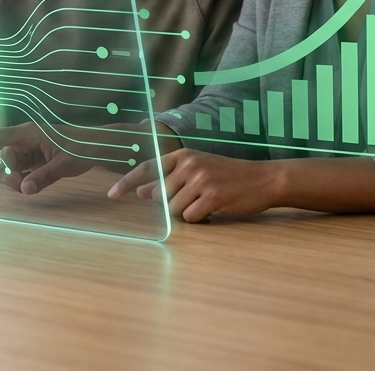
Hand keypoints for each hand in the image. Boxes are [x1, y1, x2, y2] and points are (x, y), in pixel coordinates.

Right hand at [0, 122, 93, 194]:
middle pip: (1, 158)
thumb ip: (44, 176)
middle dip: (7, 174)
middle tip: (21, 186)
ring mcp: (27, 151)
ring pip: (8, 167)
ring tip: (29, 186)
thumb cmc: (82, 148)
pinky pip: (17, 173)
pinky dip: (20, 181)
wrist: (96, 149)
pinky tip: (29, 185)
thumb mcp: (64, 163)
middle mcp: (24, 141)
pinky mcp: (31, 161)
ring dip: (14, 180)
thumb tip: (25, 189)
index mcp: (29, 133)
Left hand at [108, 149, 275, 222]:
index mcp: (183, 155)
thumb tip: (141, 193)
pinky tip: (213, 209)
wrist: (263, 179)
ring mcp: (201, 180)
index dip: (126, 182)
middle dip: (173, 205)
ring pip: (175, 210)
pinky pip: (192, 218)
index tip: (111, 194)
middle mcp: (189, 164)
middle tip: (196, 199)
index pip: (147, 168)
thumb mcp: (197, 171)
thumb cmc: (228, 176)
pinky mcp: (213, 197)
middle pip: (161, 196)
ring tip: (207, 202)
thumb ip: (169, 179)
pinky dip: (200, 219)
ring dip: (188, 212)